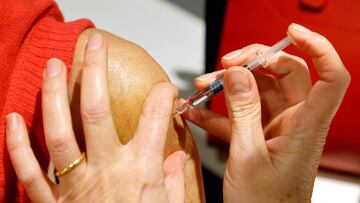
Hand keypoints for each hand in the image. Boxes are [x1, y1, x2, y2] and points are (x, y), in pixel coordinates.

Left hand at [6, 34, 184, 202]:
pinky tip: (12, 119)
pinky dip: (17, 145)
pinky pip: (30, 171)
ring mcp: (75, 185)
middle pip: (97, 110)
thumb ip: (174, 185)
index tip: (166, 86)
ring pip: (59, 132)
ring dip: (54, 95)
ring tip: (52, 66)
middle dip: (95, 71)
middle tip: (93, 45)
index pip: (156, 119)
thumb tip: (177, 159)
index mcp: (141, 173)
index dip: (163, 96)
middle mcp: (106, 171)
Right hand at [183, 23, 349, 201]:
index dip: (318, 48)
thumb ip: (242, 113)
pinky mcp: (259, 136)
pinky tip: (199, 112)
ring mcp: (276, 129)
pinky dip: (219, 111)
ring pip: (258, 92)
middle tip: (224, 66)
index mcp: (305, 128)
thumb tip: (238, 75)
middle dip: (252, 64)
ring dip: (228, 87)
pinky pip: (241, 114)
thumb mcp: (248, 156)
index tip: (293, 32)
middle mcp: (294, 123)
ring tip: (201, 89)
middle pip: (284, 74)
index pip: (330, 77)